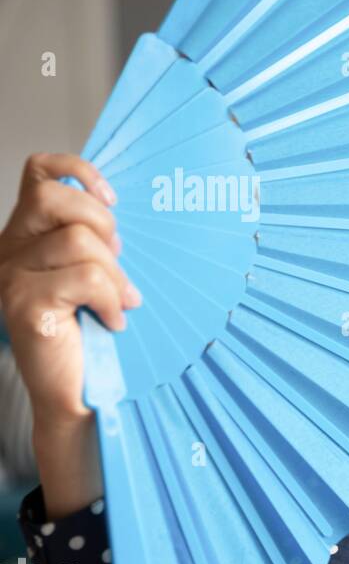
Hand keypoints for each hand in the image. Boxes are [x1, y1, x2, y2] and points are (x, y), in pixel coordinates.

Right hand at [0, 154, 141, 518]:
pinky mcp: (24, 304)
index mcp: (26, 236)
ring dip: (115, 274)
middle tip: (118, 261)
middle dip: (100, 223)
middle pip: (54, 200)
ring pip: (79, 243)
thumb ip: (97, 242)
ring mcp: (10, 277)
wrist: (77, 392)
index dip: (76, 171)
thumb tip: (123, 213)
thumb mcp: (96, 274)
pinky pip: (86, 279)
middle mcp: (8, 250)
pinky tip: (112, 320)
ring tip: (119, 303)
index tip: (111, 198)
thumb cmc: (92, 332)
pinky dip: (111, 299)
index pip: (38, 173)